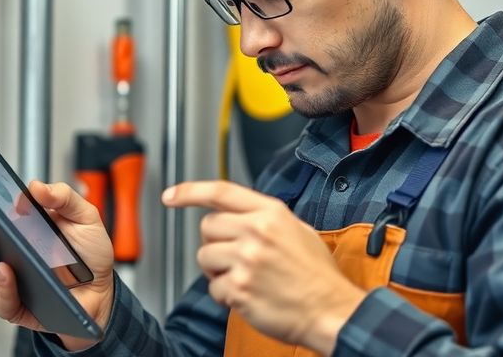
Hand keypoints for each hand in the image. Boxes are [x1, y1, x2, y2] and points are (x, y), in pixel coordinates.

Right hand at [0, 180, 114, 350]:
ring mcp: (6, 280)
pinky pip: (2, 299)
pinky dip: (3, 285)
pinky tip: (7, 271)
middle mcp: (3, 253)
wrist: (104, 291)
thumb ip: (63, 196)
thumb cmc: (87, 254)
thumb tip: (35, 187)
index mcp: (12, 228)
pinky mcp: (17, 305)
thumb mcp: (83, 216)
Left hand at [162, 181, 365, 354]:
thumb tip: (239, 214)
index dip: (189, 191)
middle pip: (207, 227)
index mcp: (271, 214)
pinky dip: (225, 295)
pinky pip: (213, 288)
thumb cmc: (317, 276)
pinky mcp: (239, 288)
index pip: (220, 192)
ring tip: (245, 278)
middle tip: (236, 257)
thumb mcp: (299, 231)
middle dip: (215, 243)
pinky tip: (248, 295)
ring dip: (217, 271)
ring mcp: (247, 261)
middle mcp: (256, 232)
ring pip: (204, 257)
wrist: (331, 311)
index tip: (171, 196)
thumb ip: (266, 218)